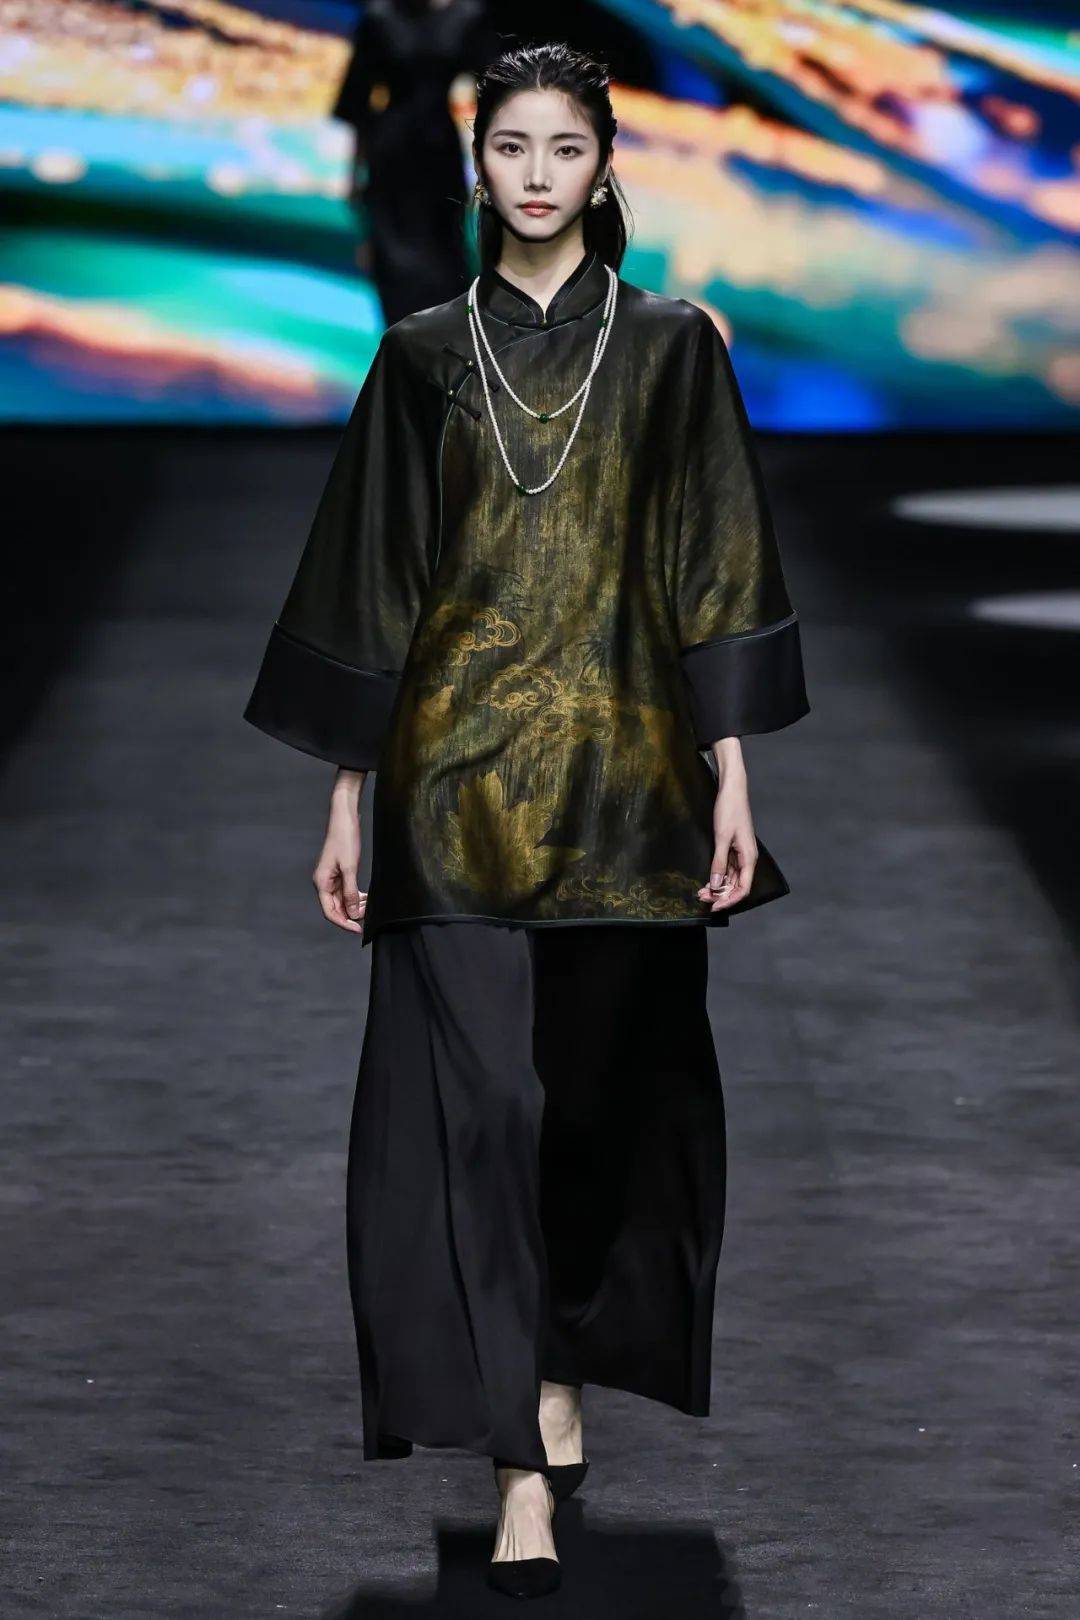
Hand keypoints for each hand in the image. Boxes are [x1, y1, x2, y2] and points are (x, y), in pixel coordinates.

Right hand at [312, 772, 365, 932]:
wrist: (345, 816)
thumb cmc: (345, 838)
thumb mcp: (350, 867)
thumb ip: (350, 892)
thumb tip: (352, 913)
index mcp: (321, 882)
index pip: (330, 912)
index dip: (344, 923)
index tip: (359, 929)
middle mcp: (323, 882)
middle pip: (336, 908)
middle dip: (352, 914)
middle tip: (369, 916)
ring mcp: (331, 877)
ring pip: (343, 900)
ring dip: (355, 906)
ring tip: (371, 906)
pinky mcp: (339, 872)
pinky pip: (346, 891)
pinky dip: (356, 896)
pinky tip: (367, 898)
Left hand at [697, 747, 756, 910]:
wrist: (732, 790)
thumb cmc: (730, 810)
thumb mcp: (721, 838)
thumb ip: (719, 862)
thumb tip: (716, 884)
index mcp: (749, 858)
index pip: (743, 888)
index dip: (729, 900)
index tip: (714, 906)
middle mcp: (747, 859)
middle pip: (736, 886)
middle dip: (721, 895)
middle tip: (702, 898)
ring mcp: (740, 855)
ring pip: (731, 879)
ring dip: (718, 887)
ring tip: (701, 892)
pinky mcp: (733, 849)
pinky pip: (727, 869)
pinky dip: (718, 876)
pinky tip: (707, 881)